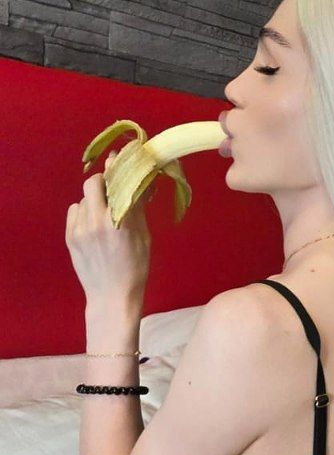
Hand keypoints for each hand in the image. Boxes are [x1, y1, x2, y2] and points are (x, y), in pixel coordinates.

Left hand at [66, 150, 153, 307]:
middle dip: (102, 182)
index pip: (115, 182)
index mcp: (120, 221)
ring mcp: (80, 229)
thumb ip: (138, 207)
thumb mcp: (143, 236)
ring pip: (83, 199)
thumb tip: (142, 181)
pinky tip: (93, 224)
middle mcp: (97, 221)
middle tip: (111, 188)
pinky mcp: (69, 237)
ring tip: (104, 214)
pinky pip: (74, 211)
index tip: (118, 158)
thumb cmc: (135, 267)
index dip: (116, 167)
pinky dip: (83, 212)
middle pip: (93, 184)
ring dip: (94, 200)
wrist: (112, 296)